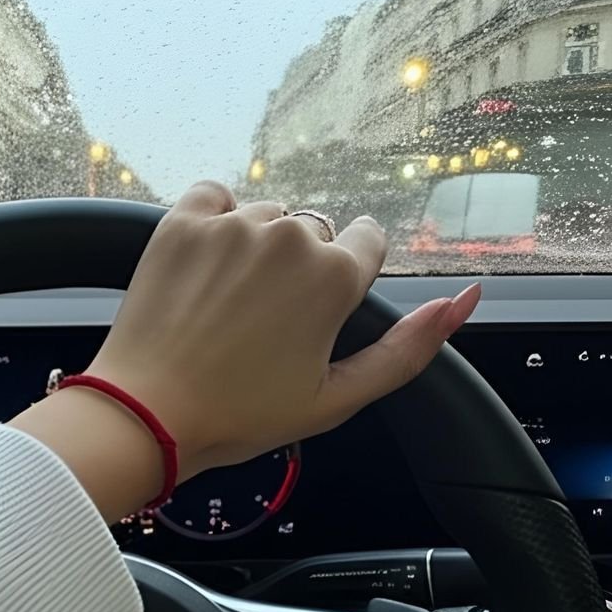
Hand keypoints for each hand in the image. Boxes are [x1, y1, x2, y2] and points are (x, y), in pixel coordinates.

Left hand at [87, 182, 480, 480]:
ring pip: (265, 216)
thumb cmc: (238, 415)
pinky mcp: (183, 220)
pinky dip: (213, 221)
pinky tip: (204, 268)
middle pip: (315, 232)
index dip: (343, 281)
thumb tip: (466, 300)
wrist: (146, 415)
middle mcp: (290, 235)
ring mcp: (233, 223)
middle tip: (263, 323)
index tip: (314, 313)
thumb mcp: (337, 398)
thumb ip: (409, 349)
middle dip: (299, 267)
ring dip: (255, 247)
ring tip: (227, 305)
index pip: (366, 243)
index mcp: (335, 277)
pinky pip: (214, 196)